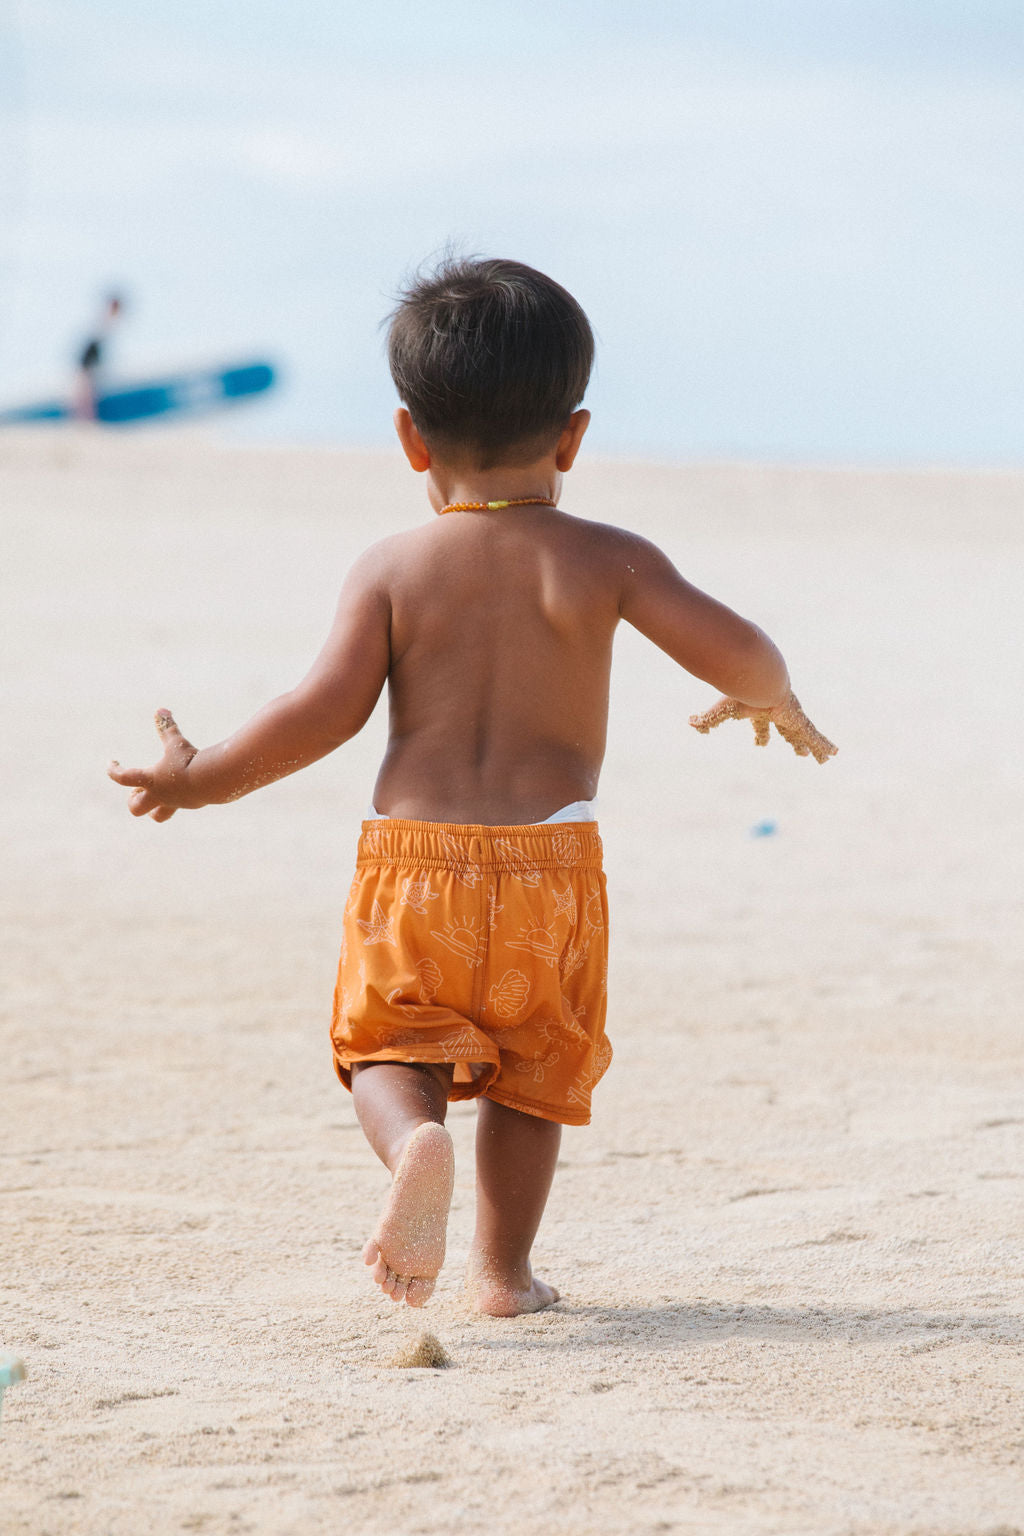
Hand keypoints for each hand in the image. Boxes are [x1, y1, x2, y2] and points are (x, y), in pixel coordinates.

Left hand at [108, 710, 200, 820]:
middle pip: (136, 808)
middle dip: (134, 799)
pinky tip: (187, 786)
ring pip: (157, 815)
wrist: (212, 780)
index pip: (123, 778)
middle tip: (140, 788)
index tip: (111, 763)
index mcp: (150, 779)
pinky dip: (178, 798)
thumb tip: (160, 709)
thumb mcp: (177, 743)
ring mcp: (174, 802)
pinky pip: (179, 806)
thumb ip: (167, 727)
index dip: (113, 771)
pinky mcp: (190, 803)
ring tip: (160, 794)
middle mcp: (159, 794)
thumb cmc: (190, 760)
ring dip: (154, 808)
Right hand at [689, 691, 836, 762]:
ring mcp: (792, 718)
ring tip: (824, 759)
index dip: (761, 737)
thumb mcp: (721, 711)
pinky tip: (834, 753)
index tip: (761, 745)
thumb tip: (690, 723)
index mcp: (761, 712)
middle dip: (794, 743)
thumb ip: (707, 720)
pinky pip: (815, 736)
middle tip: (800, 753)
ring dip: (814, 748)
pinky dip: (824, 745)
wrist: (760, 680)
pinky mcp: (800, 721)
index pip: (762, 728)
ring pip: (806, 736)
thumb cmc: (740, 693)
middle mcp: (779, 715)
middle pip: (788, 733)